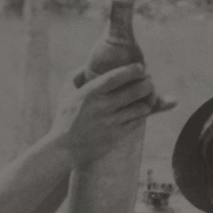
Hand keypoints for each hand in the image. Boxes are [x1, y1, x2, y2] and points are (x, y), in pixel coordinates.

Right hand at [48, 64, 172, 164]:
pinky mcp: (116, 136)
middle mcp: (101, 107)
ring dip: (148, 100)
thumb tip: (90, 63)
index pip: (117, 77)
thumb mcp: (66, 93)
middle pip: (135, 90)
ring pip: (141, 107)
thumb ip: (77, 75)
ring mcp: (110, 122)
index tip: (140, 68)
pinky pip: (137, 121)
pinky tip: (140, 110)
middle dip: (147, 83)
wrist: (64, 149)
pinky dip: (142, 114)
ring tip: (147, 97)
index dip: (132, 70)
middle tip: (148, 81)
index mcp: (90, 93)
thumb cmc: (65, 118)